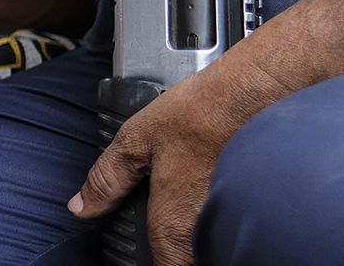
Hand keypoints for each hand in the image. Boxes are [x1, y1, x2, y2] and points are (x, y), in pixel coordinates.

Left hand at [69, 67, 283, 265]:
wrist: (262, 93)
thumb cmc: (202, 113)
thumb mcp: (137, 140)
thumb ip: (106, 179)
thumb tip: (81, 206)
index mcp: (173, 228)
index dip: (152, 261)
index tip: (147, 249)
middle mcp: (206, 235)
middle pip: (187, 261)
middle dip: (177, 249)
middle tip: (165, 225)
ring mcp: (234, 225)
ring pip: (211, 247)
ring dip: (200, 236)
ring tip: (191, 204)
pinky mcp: (258, 209)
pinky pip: (232, 228)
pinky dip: (221, 219)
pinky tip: (216, 189)